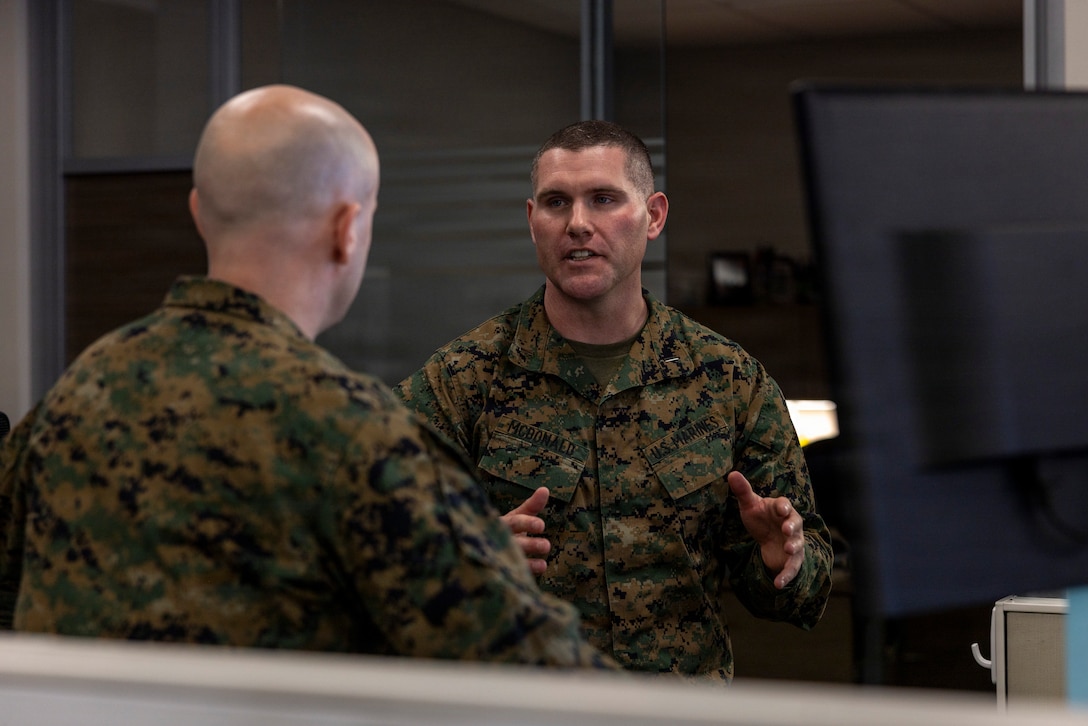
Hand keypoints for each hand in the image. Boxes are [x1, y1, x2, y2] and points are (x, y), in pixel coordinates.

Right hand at [500, 487, 551, 574]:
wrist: (481, 547)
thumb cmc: (506, 528)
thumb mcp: (517, 516)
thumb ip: (532, 505)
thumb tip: (545, 489)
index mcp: (502, 523)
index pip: (514, 522)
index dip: (527, 523)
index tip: (541, 526)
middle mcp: (497, 539)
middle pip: (512, 542)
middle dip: (530, 544)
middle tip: (546, 546)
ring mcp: (497, 555)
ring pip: (511, 559)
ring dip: (527, 563)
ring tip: (543, 564)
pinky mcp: (499, 569)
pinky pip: (511, 572)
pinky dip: (524, 572)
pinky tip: (539, 569)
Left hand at [728, 471, 804, 588]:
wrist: (768, 538)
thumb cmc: (761, 517)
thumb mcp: (750, 505)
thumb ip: (743, 491)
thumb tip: (731, 473)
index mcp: (782, 509)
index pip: (785, 505)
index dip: (783, 506)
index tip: (780, 508)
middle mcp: (792, 525)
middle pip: (796, 524)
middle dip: (792, 526)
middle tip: (787, 529)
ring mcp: (794, 542)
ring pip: (798, 544)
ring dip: (794, 547)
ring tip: (788, 549)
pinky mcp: (792, 559)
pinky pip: (791, 568)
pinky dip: (786, 576)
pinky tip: (778, 584)